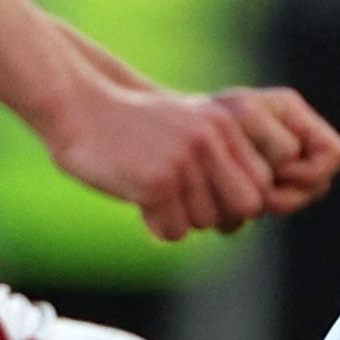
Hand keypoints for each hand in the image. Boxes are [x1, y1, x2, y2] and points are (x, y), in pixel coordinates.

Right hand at [43, 71, 339, 240]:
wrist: (78, 107)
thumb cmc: (133, 125)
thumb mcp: (189, 124)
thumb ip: (223, 156)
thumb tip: (251, 213)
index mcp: (224, 123)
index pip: (261, 185)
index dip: (238, 200)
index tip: (210, 196)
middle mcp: (210, 139)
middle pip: (244, 208)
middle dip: (221, 217)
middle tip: (187, 206)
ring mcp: (184, 160)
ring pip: (207, 223)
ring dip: (182, 219)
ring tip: (155, 193)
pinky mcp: (157, 182)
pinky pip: (174, 232)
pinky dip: (157, 227)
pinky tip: (138, 201)